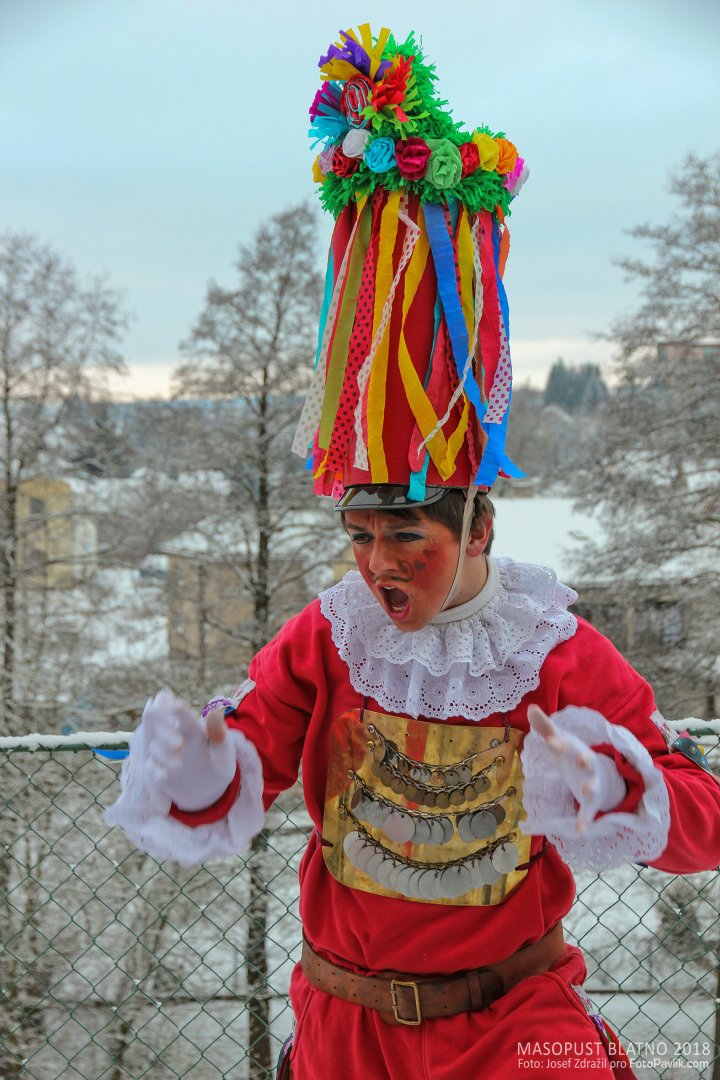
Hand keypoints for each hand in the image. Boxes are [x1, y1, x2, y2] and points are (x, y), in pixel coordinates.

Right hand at [143, 691, 236, 811]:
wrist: (211, 788)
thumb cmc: (218, 761)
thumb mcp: (223, 748)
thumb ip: (218, 731)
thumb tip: (215, 710)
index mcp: (189, 723)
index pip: (172, 705)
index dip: (169, 707)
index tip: (178, 721)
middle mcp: (171, 733)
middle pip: (153, 719)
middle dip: (165, 731)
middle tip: (180, 745)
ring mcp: (162, 751)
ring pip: (153, 745)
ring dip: (164, 754)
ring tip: (178, 765)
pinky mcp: (156, 769)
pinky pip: (150, 767)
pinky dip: (156, 771)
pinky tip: (165, 776)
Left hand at [527, 705, 625, 832]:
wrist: (598, 774)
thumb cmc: (572, 755)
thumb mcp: (559, 741)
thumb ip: (545, 727)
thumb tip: (531, 707)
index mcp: (576, 749)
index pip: (569, 743)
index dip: (561, 742)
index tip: (551, 741)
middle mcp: (587, 764)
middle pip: (588, 760)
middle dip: (585, 759)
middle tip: (582, 758)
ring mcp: (591, 783)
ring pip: (593, 786)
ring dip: (590, 788)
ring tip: (586, 791)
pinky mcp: (591, 801)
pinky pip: (589, 812)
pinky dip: (585, 821)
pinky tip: (580, 831)